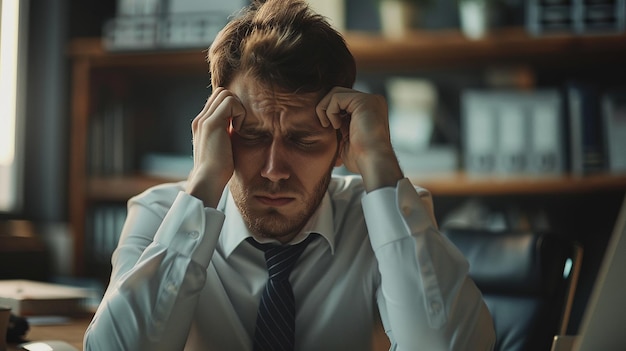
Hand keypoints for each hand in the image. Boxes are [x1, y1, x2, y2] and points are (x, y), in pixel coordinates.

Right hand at [186, 87, 244, 206]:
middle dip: (235, 105)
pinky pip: (231, 102)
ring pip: (225, 94)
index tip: (237, 126)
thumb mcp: (222, 147)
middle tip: (239, 125)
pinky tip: (237, 129)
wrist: (208, 180)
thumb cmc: (219, 170)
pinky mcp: (211, 123)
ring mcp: (204, 120)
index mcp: (202, 124)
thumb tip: (236, 127)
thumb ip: (225, 134)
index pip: (218, 101)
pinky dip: (239, 113)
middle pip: (222, 92)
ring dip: (238, 108)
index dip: (232, 108)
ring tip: (237, 127)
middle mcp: (200, 119)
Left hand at [316, 87, 402, 190]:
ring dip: (325, 109)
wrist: (372, 163)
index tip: (330, 130)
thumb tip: (324, 123)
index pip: (342, 101)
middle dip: (325, 108)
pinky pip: (336, 97)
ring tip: (330, 126)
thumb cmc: (360, 158)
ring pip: (335, 92)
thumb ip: (340, 126)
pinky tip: (337, 126)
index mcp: (369, 110)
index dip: (330, 113)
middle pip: (337, 93)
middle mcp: (372, 101)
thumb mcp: (346, 139)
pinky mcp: (364, 100)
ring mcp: (370, 99)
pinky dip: (330, 111)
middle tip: (325, 126)